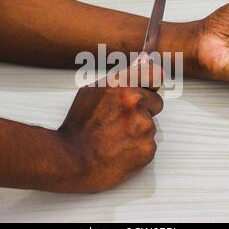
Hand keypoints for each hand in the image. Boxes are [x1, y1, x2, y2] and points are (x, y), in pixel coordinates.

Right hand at [58, 63, 162, 192]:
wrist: (72, 160)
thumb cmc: (78, 128)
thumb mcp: (91, 92)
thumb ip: (117, 81)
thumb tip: (136, 69)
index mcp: (122, 84)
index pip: (153, 72)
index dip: (152, 81)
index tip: (151, 86)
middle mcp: (135, 101)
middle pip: (156, 102)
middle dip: (144, 110)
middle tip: (122, 120)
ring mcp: (144, 125)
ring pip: (151, 126)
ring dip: (138, 131)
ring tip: (116, 137)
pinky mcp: (148, 147)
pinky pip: (149, 144)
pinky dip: (138, 148)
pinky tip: (120, 149)